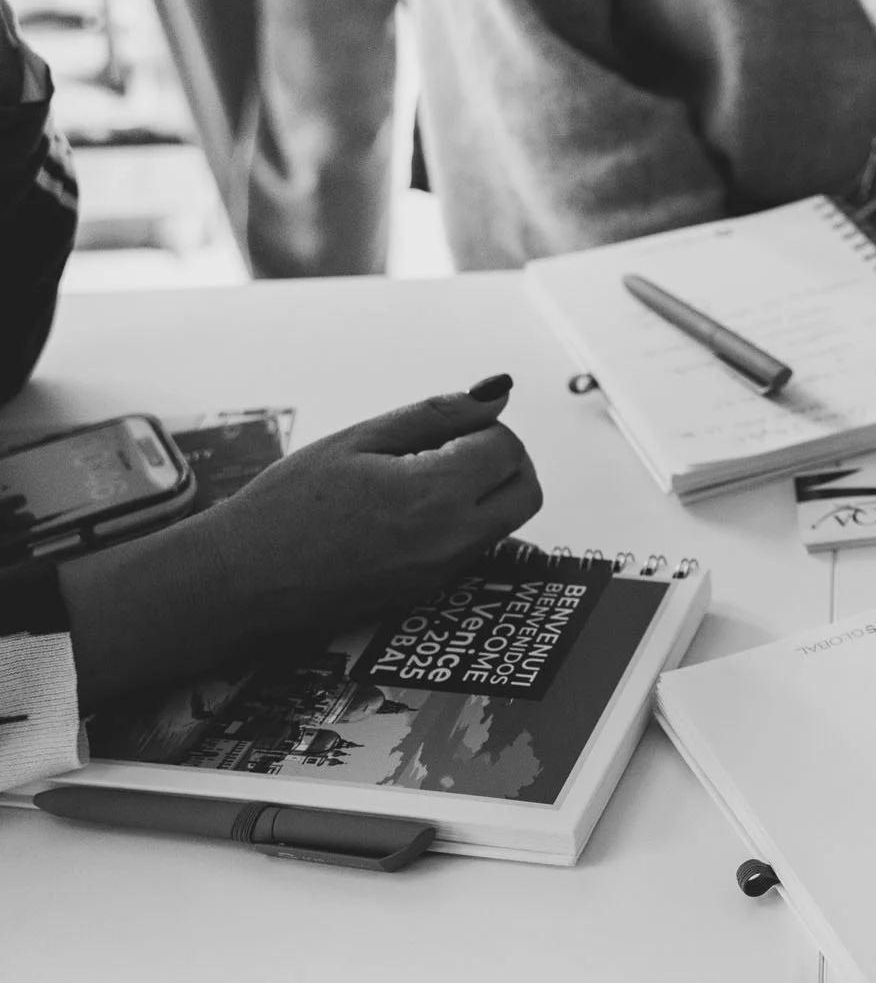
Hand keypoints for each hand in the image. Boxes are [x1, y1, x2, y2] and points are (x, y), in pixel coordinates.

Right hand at [195, 378, 541, 628]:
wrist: (241, 579)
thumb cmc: (285, 506)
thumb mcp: (358, 439)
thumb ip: (436, 415)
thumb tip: (496, 392)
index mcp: (434, 494)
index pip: (508, 448)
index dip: (484, 427)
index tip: (447, 427)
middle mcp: (450, 539)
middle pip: (526, 491)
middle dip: (504, 460)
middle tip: (456, 446)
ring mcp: (443, 571)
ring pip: (507, 521)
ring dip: (488, 490)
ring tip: (425, 475)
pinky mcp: (430, 590)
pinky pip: (477, 547)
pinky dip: (466, 520)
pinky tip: (412, 509)